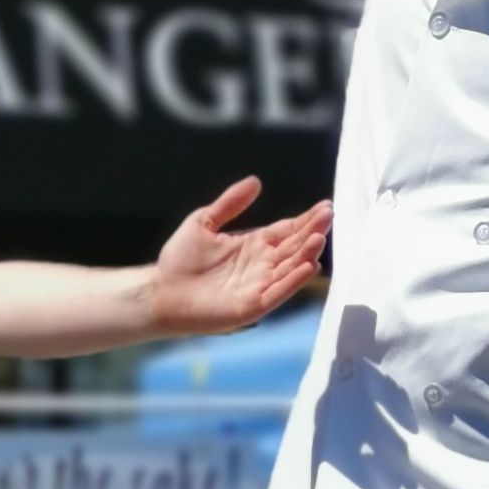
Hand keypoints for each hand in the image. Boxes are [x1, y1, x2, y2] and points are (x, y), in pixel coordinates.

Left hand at [143, 188, 330, 338]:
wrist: (159, 291)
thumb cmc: (179, 260)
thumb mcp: (204, 222)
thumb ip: (230, 203)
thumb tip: (255, 182)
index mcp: (254, 245)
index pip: (288, 230)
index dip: (306, 219)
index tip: (325, 206)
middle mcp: (261, 265)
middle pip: (294, 247)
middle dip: (312, 231)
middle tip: (328, 216)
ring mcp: (258, 286)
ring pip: (290, 268)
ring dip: (307, 254)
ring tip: (321, 237)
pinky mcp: (251, 306)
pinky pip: (278, 293)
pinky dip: (294, 280)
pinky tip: (308, 266)